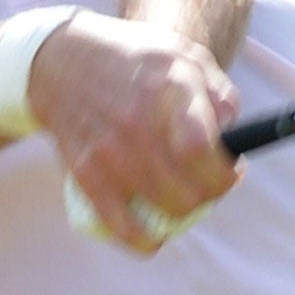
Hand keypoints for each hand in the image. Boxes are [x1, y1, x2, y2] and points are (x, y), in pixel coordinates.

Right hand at [27, 13, 243, 252]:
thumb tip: (233, 132)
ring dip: (184, 211)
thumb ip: (218, 91)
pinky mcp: (86, 173)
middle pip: (189, 189)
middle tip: (209, 183)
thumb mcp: (181, 55)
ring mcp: (110, 151)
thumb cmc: (133, 60)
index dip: (224, 173)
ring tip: (184, 194)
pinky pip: (122, 227)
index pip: (200, 149)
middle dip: (210, 194)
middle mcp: (138, 122)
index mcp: (168, 87)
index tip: (232, 171)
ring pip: (166, 210)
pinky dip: (144, 239)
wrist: (62, 62)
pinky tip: (155, 233)